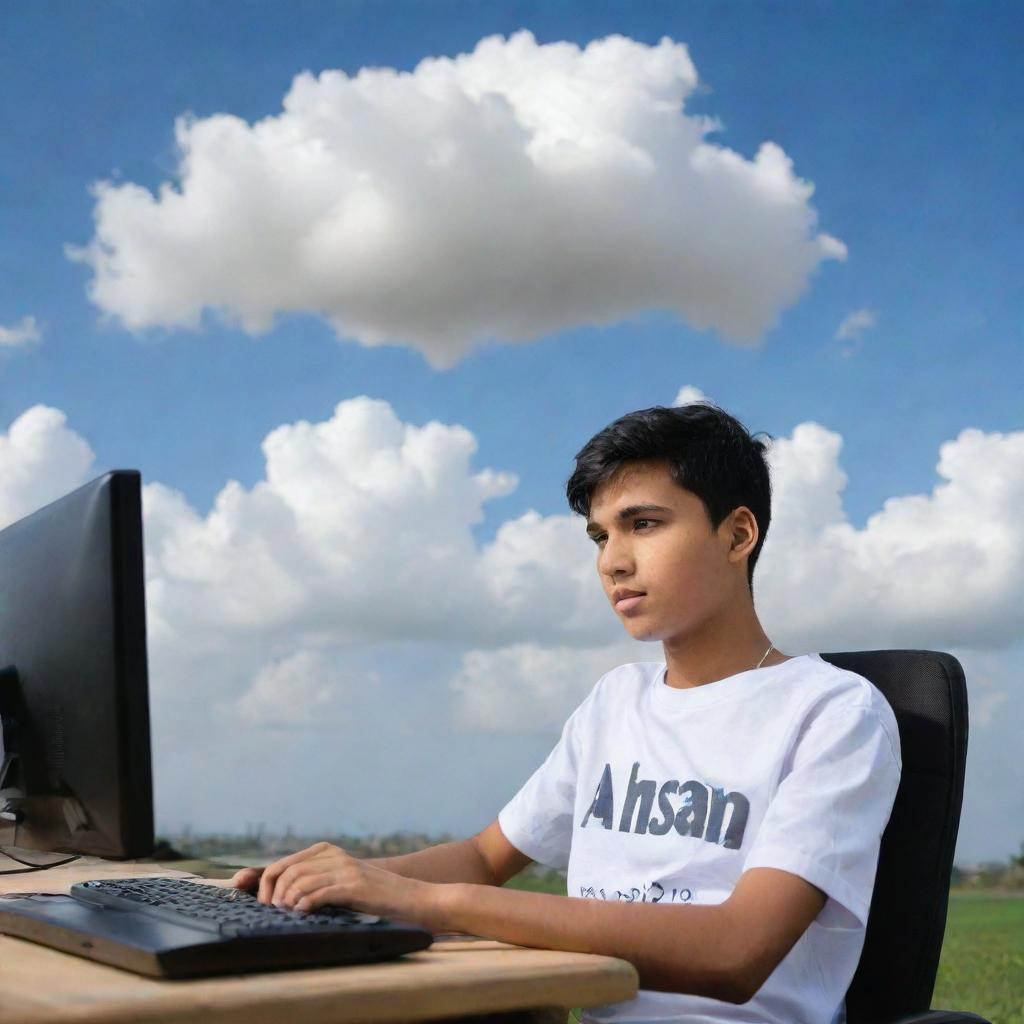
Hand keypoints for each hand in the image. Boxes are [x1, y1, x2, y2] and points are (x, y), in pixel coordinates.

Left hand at [230, 842, 451, 932]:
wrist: (414, 898)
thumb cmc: (376, 897)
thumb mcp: (343, 884)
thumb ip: (318, 883)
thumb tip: (282, 898)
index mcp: (328, 852)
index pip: (283, 863)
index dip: (263, 883)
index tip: (258, 903)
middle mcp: (334, 856)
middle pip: (286, 870)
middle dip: (269, 893)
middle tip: (268, 914)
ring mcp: (345, 868)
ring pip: (298, 881)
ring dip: (285, 902)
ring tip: (283, 916)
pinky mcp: (354, 885)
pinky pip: (319, 892)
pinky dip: (303, 905)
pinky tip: (299, 915)